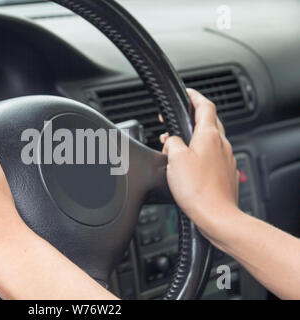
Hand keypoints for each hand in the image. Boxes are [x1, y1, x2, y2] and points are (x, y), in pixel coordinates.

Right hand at [160, 89, 240, 240]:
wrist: (217, 216)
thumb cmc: (198, 190)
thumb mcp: (174, 159)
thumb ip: (171, 143)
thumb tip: (171, 141)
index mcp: (209, 136)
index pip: (204, 106)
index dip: (194, 96)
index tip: (187, 93)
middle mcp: (221, 144)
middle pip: (208, 121)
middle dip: (191, 118)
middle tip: (175, 121)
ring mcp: (225, 159)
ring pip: (209, 140)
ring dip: (193, 138)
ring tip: (176, 147)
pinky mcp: (225, 173)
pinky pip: (211, 156)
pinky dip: (199, 154)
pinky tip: (188, 166)